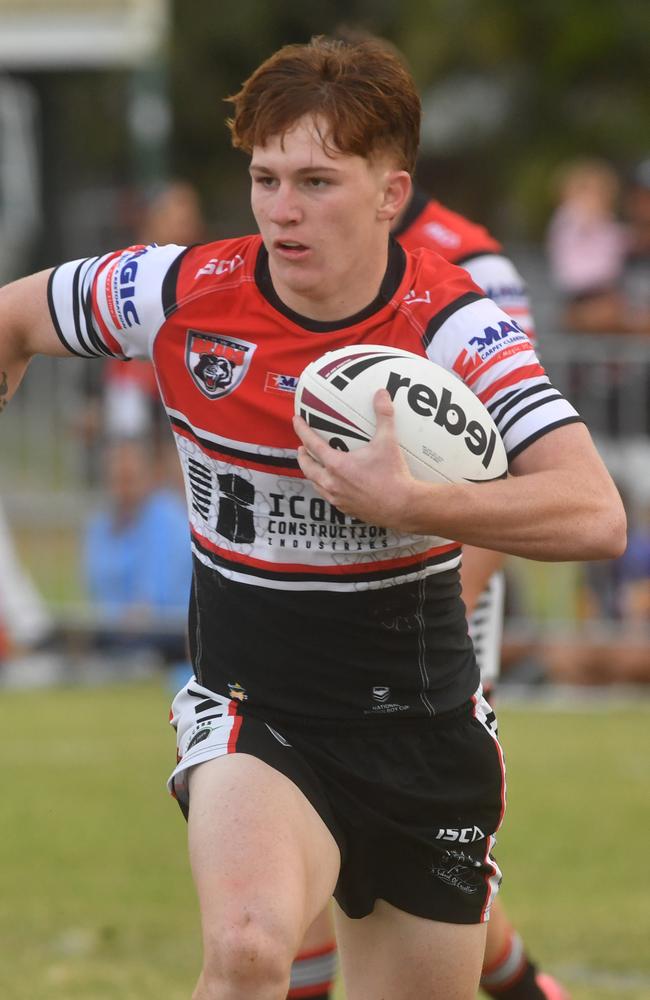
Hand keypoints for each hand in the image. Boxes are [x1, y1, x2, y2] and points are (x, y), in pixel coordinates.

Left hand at [293, 388, 423, 530]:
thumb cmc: (393, 475)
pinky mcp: (346, 509)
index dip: (302, 430)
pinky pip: (329, 497)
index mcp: (337, 465)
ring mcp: (338, 498)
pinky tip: (333, 485)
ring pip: (316, 484)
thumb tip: (381, 394)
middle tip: (302, 447)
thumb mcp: (388, 442)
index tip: (296, 421)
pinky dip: (325, 488)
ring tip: (314, 466)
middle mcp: (332, 483)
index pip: (312, 444)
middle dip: (302, 456)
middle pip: (308, 467)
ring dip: (312, 473)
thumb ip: (383, 416)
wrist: (403, 506)